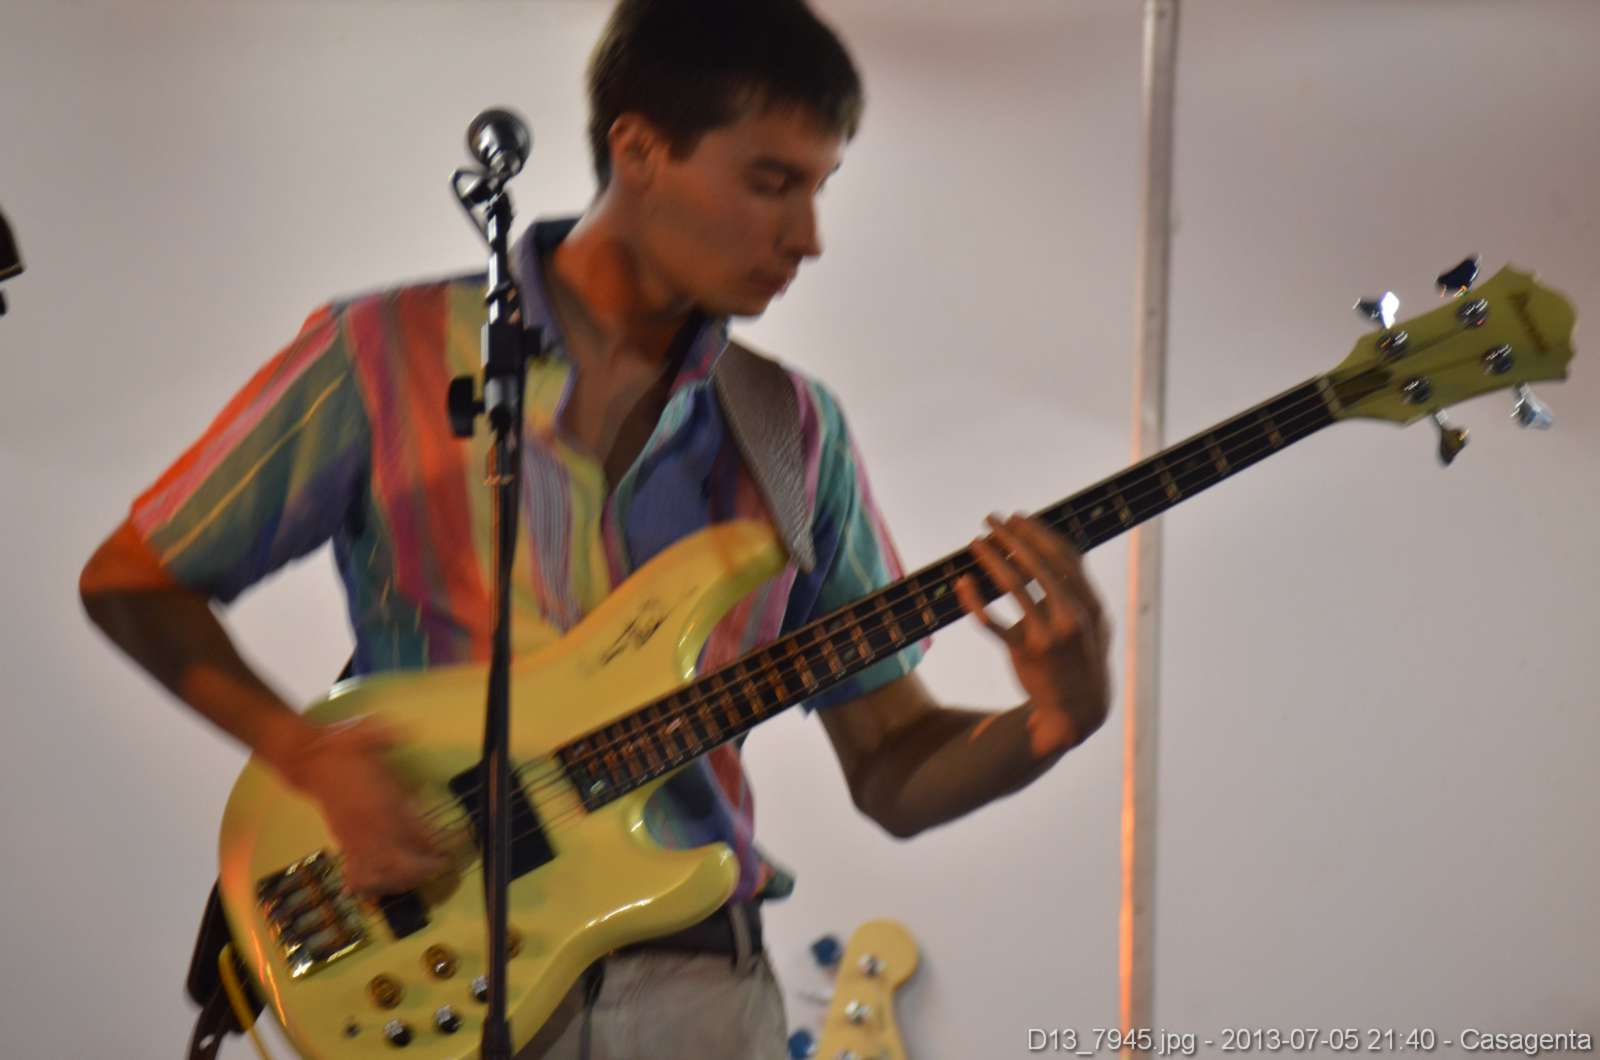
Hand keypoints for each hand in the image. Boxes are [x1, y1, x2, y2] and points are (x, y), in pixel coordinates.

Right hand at [280, 716, 449, 895]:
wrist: (311, 761)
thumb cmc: (345, 748)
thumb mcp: (367, 732)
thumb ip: (387, 734)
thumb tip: (408, 730)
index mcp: (379, 798)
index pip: (411, 828)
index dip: (432, 843)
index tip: (449, 849)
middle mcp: (368, 823)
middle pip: (398, 859)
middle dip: (422, 869)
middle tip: (441, 867)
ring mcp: (354, 837)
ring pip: (380, 872)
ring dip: (402, 880)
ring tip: (419, 879)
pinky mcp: (343, 843)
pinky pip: (356, 872)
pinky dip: (371, 885)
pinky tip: (383, 889)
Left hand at [954, 512, 1111, 755]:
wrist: (1077, 710)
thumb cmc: (1079, 658)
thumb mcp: (1093, 624)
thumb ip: (1077, 590)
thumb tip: (1054, 550)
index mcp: (1090, 604)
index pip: (1064, 556)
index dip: (1039, 533)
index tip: (1017, 517)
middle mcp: (1071, 616)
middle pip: (1039, 564)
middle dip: (1013, 536)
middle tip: (990, 520)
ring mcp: (1047, 635)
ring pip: (1014, 586)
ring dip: (992, 559)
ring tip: (976, 543)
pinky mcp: (1024, 653)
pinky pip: (992, 622)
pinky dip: (974, 601)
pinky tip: (963, 584)